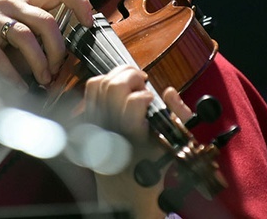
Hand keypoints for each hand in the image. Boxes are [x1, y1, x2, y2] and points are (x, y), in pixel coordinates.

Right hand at [0, 0, 93, 85]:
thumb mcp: (7, 23)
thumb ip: (32, 33)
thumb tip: (61, 55)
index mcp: (22, 0)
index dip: (80, 3)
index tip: (89, 22)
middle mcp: (9, 4)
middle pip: (47, 20)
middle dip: (59, 48)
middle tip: (57, 67)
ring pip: (27, 37)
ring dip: (40, 63)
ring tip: (42, 79)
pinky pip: (0, 57)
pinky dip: (13, 75)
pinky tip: (19, 87)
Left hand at [84, 65, 192, 217]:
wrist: (125, 190)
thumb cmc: (151, 170)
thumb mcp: (172, 146)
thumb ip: (178, 116)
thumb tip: (169, 92)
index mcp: (133, 136)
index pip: (134, 102)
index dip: (145, 95)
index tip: (152, 100)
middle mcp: (110, 128)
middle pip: (113, 86)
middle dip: (131, 76)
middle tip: (143, 83)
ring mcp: (95, 124)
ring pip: (100, 83)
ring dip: (118, 75)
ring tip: (132, 83)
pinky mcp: (88, 121)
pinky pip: (91, 91)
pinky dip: (106, 81)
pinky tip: (119, 88)